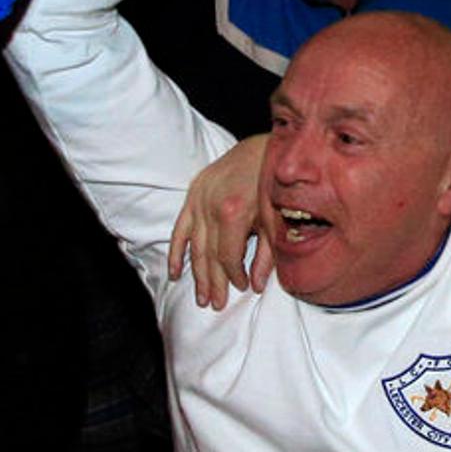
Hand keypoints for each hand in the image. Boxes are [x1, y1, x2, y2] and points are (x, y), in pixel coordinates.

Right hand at [169, 134, 274, 309]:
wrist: (262, 147)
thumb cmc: (273, 184)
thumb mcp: (275, 219)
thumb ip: (267, 254)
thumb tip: (259, 286)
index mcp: (232, 213)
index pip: (228, 256)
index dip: (234, 275)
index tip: (242, 288)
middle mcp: (210, 207)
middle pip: (208, 254)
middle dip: (212, 282)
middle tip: (214, 305)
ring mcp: (199, 199)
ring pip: (194, 245)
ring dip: (195, 273)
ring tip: (199, 298)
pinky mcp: (194, 193)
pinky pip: (180, 227)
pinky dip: (176, 251)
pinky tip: (175, 272)